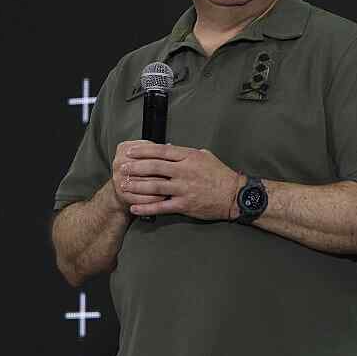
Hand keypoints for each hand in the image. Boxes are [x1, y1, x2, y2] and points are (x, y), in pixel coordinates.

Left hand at [117, 142, 242, 220]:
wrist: (234, 196)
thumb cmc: (220, 175)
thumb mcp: (205, 156)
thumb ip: (186, 152)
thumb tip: (169, 148)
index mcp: (189, 157)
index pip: (161, 151)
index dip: (143, 151)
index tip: (130, 151)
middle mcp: (185, 172)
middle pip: (154, 167)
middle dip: (135, 167)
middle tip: (122, 167)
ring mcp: (184, 189)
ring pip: (154, 186)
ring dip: (136, 186)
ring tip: (123, 185)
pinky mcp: (185, 205)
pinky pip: (161, 206)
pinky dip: (146, 207)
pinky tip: (135, 207)